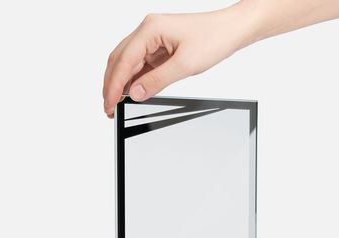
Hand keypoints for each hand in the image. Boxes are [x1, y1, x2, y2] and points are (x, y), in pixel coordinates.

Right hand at [102, 2, 257, 116]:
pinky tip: (131, 92)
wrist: (230, 30)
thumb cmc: (213, 38)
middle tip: (108, 107)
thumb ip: (156, 80)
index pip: (123, 61)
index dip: (113, 86)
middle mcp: (147, 31)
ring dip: (121, 83)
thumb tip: (135, 93)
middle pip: (119, 60)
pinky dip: (134, 79)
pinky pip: (140, 64)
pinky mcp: (159, 47)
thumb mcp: (184, 65)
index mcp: (150, 29)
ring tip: (116, 103)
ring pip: (127, 62)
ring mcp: (152, 39)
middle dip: (111, 85)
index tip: (108, 104)